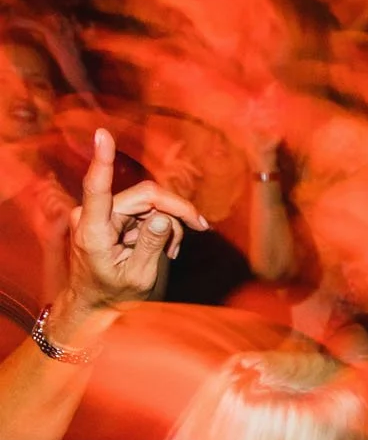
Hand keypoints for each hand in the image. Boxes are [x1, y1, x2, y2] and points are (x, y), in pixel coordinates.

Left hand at [48, 128, 206, 341]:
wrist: (94, 305)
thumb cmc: (112, 296)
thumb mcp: (138, 277)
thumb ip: (151, 245)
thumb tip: (164, 217)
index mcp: (93, 231)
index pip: (97, 188)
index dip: (102, 160)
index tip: (102, 134)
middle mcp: (93, 216)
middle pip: (144, 195)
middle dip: (176, 210)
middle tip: (202, 228)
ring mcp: (101, 214)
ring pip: (149, 202)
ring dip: (170, 223)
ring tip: (174, 251)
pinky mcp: (110, 217)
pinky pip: (144, 210)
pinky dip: (161, 225)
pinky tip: (166, 245)